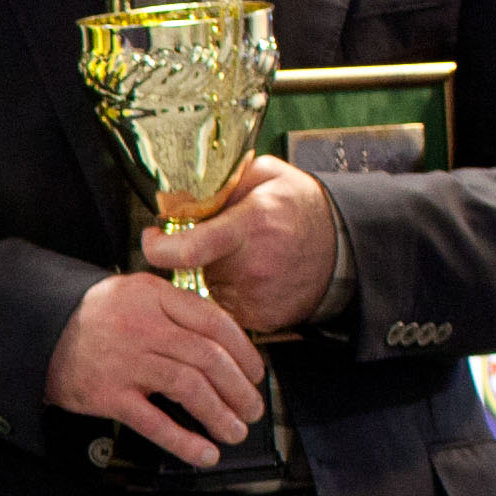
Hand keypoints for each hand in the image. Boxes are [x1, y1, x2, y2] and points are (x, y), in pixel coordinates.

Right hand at [44, 272, 268, 466]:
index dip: (244, 352)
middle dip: (239, 389)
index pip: (214, 322)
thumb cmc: (90, 317)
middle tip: (252, 408)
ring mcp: (124, 362)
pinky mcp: (106, 395)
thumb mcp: (134, 294)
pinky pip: (154, 421)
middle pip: (207, 358)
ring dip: (219, 414)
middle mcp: (142, 327)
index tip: (256, 373)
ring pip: (188, 388)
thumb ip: (175, 308)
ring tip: (234, 431)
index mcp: (154, 298)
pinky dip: (184, 441)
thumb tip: (222, 341)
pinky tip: (202, 453)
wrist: (35, 330)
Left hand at [140, 153, 343, 338]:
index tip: (153, 238)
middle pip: (190, 271)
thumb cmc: (298, 206)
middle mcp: (253, 265)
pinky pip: (224, 309)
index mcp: (251, 225)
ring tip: (233, 259)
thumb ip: (222, 182)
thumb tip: (179, 196)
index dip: (158, 247)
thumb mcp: (266, 175)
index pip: (188, 249)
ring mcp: (258, 297)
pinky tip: (245, 278)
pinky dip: (225, 295)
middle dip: (185, 259)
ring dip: (206, 278)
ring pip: (204, 292)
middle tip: (201, 243)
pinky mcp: (262, 320)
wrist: (342, 247)